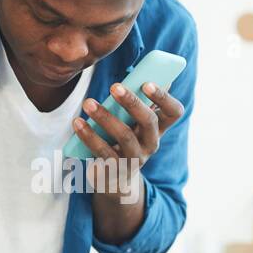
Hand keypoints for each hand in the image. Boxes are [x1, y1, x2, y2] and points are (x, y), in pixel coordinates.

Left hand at [70, 81, 184, 193]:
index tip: (147, 83)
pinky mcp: (116, 170)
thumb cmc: (124, 139)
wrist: (115, 179)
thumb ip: (136, 103)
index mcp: (159, 128)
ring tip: (88, 103)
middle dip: (132, 102)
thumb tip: (137, 74)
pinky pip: (102, 152)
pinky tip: (77, 123)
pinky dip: (88, 136)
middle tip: (114, 86)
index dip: (164, 97)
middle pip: (148, 121)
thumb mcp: (133, 123)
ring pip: (124, 136)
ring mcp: (134, 159)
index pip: (174, 112)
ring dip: (105, 117)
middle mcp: (151, 144)